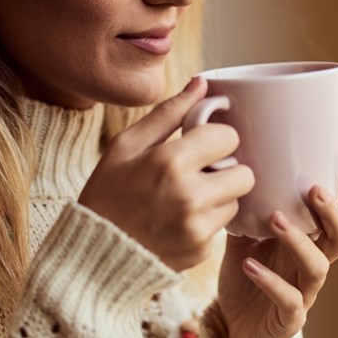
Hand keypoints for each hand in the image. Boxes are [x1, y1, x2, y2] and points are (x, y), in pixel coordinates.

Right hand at [78, 77, 255, 270]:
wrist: (92, 253)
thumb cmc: (107, 193)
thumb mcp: (126, 146)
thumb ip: (168, 113)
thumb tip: (202, 84)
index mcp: (171, 162)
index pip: (229, 137)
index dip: (216, 138)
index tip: (200, 145)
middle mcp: (190, 196)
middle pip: (245, 173)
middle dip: (226, 170)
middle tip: (200, 173)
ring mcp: (198, 228)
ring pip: (235, 202)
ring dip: (218, 198)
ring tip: (185, 199)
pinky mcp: (201, 252)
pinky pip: (221, 229)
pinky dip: (206, 223)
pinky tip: (178, 222)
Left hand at [217, 158, 337, 337]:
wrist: (234, 329)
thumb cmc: (246, 280)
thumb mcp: (244, 239)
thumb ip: (248, 211)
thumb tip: (238, 174)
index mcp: (312, 242)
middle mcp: (314, 265)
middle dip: (334, 213)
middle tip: (314, 190)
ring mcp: (305, 293)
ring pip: (318, 267)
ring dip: (299, 241)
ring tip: (274, 219)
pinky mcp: (289, 319)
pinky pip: (289, 300)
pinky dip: (270, 281)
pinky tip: (248, 265)